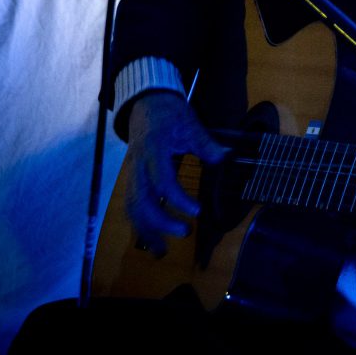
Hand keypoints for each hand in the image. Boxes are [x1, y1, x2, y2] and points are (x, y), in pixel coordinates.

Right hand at [124, 91, 228, 254]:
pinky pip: (131, 206)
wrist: (145, 103)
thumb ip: (205, 143)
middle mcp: (137, 165)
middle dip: (160, 222)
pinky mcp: (131, 179)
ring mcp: (131, 173)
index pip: (162, 181)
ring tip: (162, 252)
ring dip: (145, 231)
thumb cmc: (170, 113)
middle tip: (185, 232)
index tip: (197, 211)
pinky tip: (152, 241)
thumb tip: (224, 157)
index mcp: (153, 150)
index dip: (178, 199)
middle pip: (140, 200)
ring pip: (132, 207)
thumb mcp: (190, 123)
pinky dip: (140, 225)